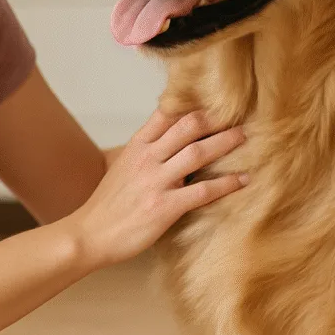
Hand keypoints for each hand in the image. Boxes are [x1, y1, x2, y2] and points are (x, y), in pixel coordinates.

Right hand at [64, 109, 248, 269]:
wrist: (90, 234)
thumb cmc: (108, 204)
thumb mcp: (122, 166)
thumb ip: (146, 151)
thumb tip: (170, 142)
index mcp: (137, 146)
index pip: (166, 113)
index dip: (192, 104)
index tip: (213, 100)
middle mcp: (147, 158)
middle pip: (187, 127)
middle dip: (215, 119)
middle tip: (237, 115)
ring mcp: (156, 181)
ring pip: (198, 153)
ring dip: (225, 143)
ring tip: (244, 137)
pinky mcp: (165, 207)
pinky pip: (203, 190)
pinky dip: (226, 183)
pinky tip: (243, 179)